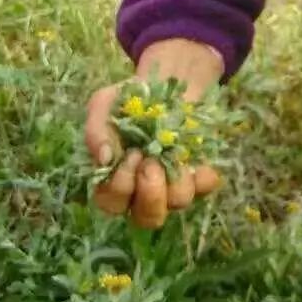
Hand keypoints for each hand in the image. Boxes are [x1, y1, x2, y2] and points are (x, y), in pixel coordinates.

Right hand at [85, 38, 224, 227]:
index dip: (120, 186)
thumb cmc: (130, 100)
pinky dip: (202, 175)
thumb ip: (95, 130)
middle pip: (147, 218)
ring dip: (175, 182)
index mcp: (115, 180)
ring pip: (178, 203)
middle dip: (150, 195)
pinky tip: (196, 158)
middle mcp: (144, 190)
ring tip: (172, 154)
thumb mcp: (104, 105)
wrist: (166, 83)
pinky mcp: (199, 173)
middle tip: (151, 162)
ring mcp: (174, 184)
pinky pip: (206, 187)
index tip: (131, 154)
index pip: (112, 204)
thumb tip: (105, 158)